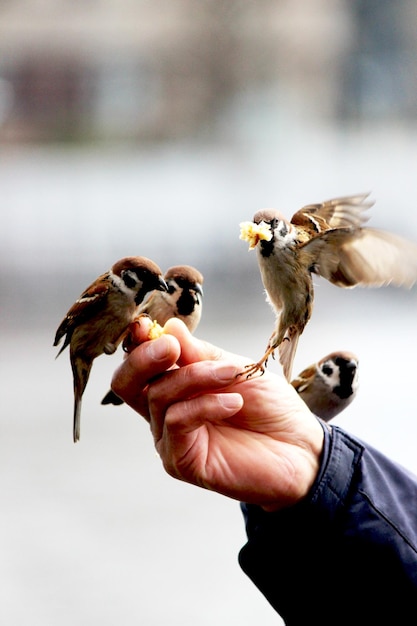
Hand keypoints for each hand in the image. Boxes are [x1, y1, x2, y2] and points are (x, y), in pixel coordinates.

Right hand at [111, 319, 323, 511]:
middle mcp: (165, 413)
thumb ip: (201, 354)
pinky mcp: (182, 462)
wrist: (302, 449)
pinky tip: (234, 402)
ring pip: (159, 397)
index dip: (138, 343)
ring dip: (196, 377)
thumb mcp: (237, 369)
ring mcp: (170, 439)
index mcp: (175, 387)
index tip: (148, 324)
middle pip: (127, 383)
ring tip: (232, 375)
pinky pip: (177, 422)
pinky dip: (204, 404)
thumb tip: (168, 327)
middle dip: (143, 358)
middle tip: (170, 346)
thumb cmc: (271, 408)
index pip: (140, 364)